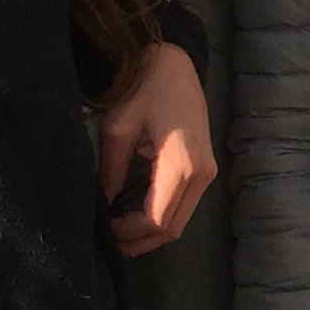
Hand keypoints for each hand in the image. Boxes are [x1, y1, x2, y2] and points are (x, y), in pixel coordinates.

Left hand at [100, 42, 216, 257]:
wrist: (174, 67)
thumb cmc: (144, 92)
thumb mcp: (117, 131)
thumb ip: (110, 173)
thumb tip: (102, 207)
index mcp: (181, 164)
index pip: (157, 218)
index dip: (129, 233)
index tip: (104, 230)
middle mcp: (201, 174)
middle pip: (172, 228)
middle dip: (140, 241)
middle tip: (110, 243)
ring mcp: (207, 174)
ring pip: (180, 222)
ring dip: (151, 233)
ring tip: (120, 232)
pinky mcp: (206, 171)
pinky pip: (183, 207)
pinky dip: (161, 218)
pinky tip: (137, 216)